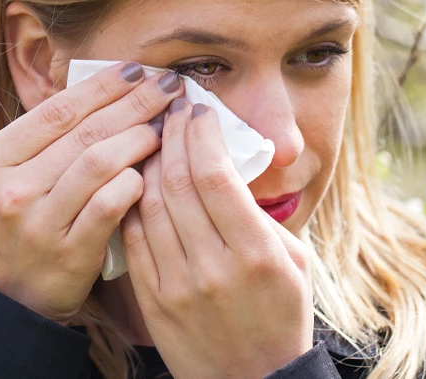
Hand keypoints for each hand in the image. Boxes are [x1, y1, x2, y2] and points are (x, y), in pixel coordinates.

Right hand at [0, 62, 183, 323]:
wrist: (0, 306)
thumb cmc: (14, 232)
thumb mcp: (6, 182)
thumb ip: (44, 143)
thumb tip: (106, 94)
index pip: (58, 109)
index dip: (103, 85)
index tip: (137, 70)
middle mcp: (9, 188)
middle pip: (85, 130)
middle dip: (134, 103)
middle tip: (168, 87)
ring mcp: (36, 223)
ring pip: (99, 162)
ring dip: (140, 139)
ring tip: (166, 128)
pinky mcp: (65, 255)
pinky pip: (108, 207)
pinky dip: (133, 185)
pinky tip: (153, 174)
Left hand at [120, 99, 313, 378]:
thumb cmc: (282, 316)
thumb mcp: (294, 262)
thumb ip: (261, 215)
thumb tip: (227, 165)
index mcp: (258, 253)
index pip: (217, 176)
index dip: (202, 134)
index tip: (199, 110)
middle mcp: (215, 266)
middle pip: (178, 182)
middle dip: (171, 135)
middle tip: (170, 108)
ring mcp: (178, 285)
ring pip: (149, 204)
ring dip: (147, 160)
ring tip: (150, 133)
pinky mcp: (152, 300)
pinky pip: (133, 237)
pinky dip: (130, 199)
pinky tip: (135, 176)